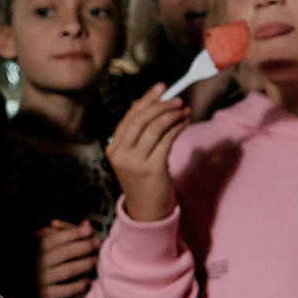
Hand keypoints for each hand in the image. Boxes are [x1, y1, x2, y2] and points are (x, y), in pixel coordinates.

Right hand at [33, 221, 100, 297]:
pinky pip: (66, 290)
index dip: (73, 233)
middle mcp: (36, 264)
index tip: (87, 229)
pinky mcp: (44, 296)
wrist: (13, 291)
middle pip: (66, 253)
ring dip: (86, 264)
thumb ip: (61, 233)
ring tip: (95, 261)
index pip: (54, 238)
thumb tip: (87, 224)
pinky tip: (87, 282)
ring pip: (69, 270)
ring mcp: (40, 280)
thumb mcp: (40, 244)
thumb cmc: (33, 262)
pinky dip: (79, 285)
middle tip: (97, 243)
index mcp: (31, 250)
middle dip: (84, 247)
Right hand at [104, 86, 189, 223]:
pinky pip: (167, 140)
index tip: (161, 88)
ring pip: (155, 128)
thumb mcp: (134, 155)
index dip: (146, 100)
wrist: (147, 209)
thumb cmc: (143, 179)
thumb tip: (141, 102)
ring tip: (184, 111)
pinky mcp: (152, 169)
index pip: (129, 117)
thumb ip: (136, 131)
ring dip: (173, 115)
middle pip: (141, 119)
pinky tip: (184, 123)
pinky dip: (178, 128)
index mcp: (113, 148)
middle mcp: (120, 154)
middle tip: (178, 100)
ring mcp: (135, 162)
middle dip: (162, 105)